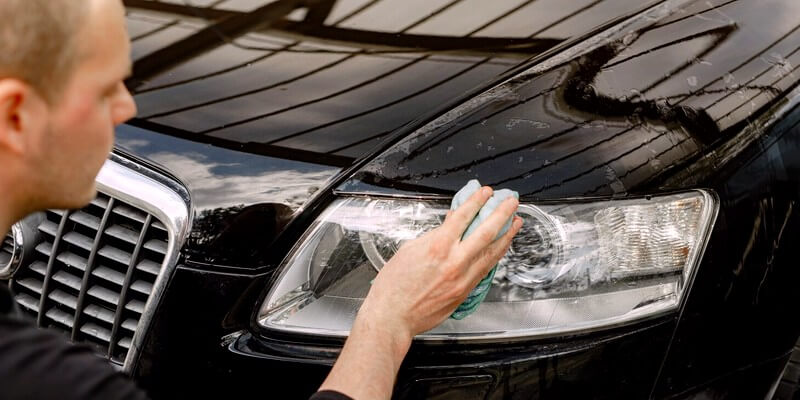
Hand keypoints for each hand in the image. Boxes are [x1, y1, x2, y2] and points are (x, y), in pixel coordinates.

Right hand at [318, 186, 521, 399]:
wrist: (392, 316)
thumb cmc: (394, 286)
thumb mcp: (409, 250)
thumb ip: (433, 236)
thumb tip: (449, 224)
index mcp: (437, 247)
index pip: (463, 217)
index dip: (477, 201)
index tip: (486, 192)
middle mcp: (454, 262)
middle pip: (485, 233)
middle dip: (501, 214)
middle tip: (512, 202)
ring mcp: (462, 279)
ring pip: (491, 253)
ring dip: (506, 236)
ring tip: (515, 223)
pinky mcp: (465, 292)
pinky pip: (486, 269)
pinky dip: (495, 255)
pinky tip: (501, 247)